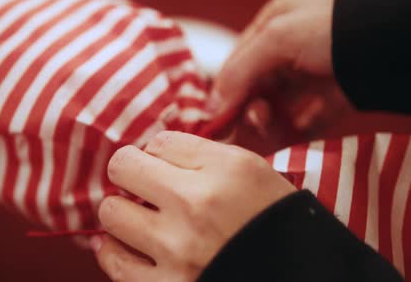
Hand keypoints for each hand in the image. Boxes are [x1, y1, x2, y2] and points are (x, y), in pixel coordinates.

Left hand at [93, 131, 295, 281]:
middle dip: (131, 173)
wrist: (299, 275)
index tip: (169, 168)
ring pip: (112, 212)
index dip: (161, 154)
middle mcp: (198, 205)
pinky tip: (126, 247)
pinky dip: (115, 251)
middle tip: (143, 186)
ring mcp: (179, 250)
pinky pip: (114, 261)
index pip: (160, 142)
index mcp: (227, 171)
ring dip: (123, 213)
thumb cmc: (276, 222)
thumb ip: (205, 156)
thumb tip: (153, 152)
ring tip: (140, 220)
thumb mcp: (254, 174)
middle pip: (123, 167)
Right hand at [210, 0, 352, 139]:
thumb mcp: (277, 38)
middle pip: (253, 88)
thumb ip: (240, 71)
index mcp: (273, 26)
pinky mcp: (329, 103)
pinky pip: (301, 123)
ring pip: (274, 108)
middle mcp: (289, 51)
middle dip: (247, 108)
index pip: (236, 64)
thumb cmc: (334, 32)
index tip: (215, 120)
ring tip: (269, 126)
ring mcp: (310, 78)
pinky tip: (287, 136)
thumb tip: (212, 106)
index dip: (224, 92)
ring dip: (266, 121)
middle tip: (250, 124)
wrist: (399, 46)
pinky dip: (291, 132)